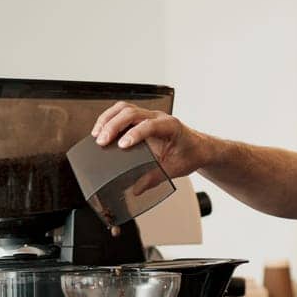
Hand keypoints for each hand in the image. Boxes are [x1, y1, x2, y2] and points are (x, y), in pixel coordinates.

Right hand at [90, 102, 215, 178]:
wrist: (199, 147)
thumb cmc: (190, 154)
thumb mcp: (174, 169)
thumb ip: (155, 178)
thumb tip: (136, 188)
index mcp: (171, 126)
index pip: (149, 125)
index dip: (135, 134)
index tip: (122, 145)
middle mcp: (159, 117)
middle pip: (132, 112)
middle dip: (114, 125)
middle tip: (102, 141)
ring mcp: (150, 116)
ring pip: (125, 108)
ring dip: (109, 119)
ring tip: (97, 134)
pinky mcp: (142, 119)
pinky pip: (123, 112)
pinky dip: (110, 119)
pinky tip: (101, 130)